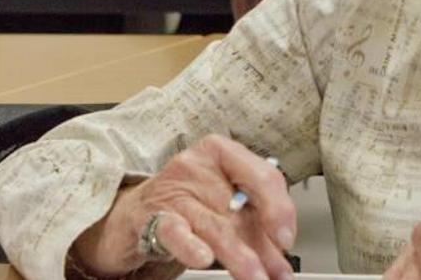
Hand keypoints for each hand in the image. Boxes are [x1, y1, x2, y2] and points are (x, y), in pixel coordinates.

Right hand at [71, 134, 295, 279]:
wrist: (134, 213)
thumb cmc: (184, 203)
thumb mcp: (223, 207)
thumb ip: (253, 227)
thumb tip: (281, 259)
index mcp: (222, 154)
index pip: (264, 176)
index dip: (281, 210)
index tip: (286, 238)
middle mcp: (197, 166)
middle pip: (241, 206)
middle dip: (263, 244)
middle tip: (277, 270)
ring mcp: (174, 190)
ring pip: (216, 225)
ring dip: (240, 256)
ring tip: (255, 276)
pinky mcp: (152, 215)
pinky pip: (175, 230)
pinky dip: (191, 246)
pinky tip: (204, 258)